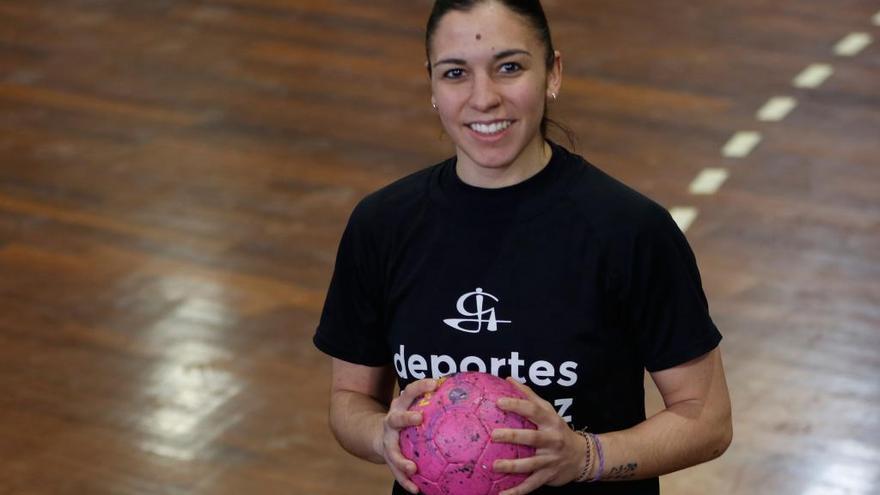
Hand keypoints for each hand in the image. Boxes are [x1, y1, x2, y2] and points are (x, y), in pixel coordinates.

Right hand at [373, 378, 437, 493]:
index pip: (409, 392)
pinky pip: (397, 473)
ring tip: (413, 468)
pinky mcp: (388, 459)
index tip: (434, 383)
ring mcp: (388, 442)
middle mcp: (391, 422)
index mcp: (400, 406)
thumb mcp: (414, 406)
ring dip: (402, 461)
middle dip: (406, 418)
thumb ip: (434, 401)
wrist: (378, 435)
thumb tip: (466, 390)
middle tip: (419, 418)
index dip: (420, 386)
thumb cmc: (407, 418)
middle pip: (396, 419)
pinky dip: (405, 482)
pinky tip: (417, 490)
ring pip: (393, 452)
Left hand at [491, 378, 586, 494]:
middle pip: (532, 438)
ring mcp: (550, 460)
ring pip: (530, 464)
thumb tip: (508, 379)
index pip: (533, 411)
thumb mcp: (548, 411)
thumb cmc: (559, 429)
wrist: (583, 456)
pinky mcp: (548, 476)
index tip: (498, 402)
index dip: (516, 405)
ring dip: (512, 466)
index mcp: (550, 421)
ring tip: (494, 466)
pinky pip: (531, 485)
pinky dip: (516, 492)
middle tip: (493, 435)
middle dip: (513, 436)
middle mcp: (552, 440)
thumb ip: (529, 396)